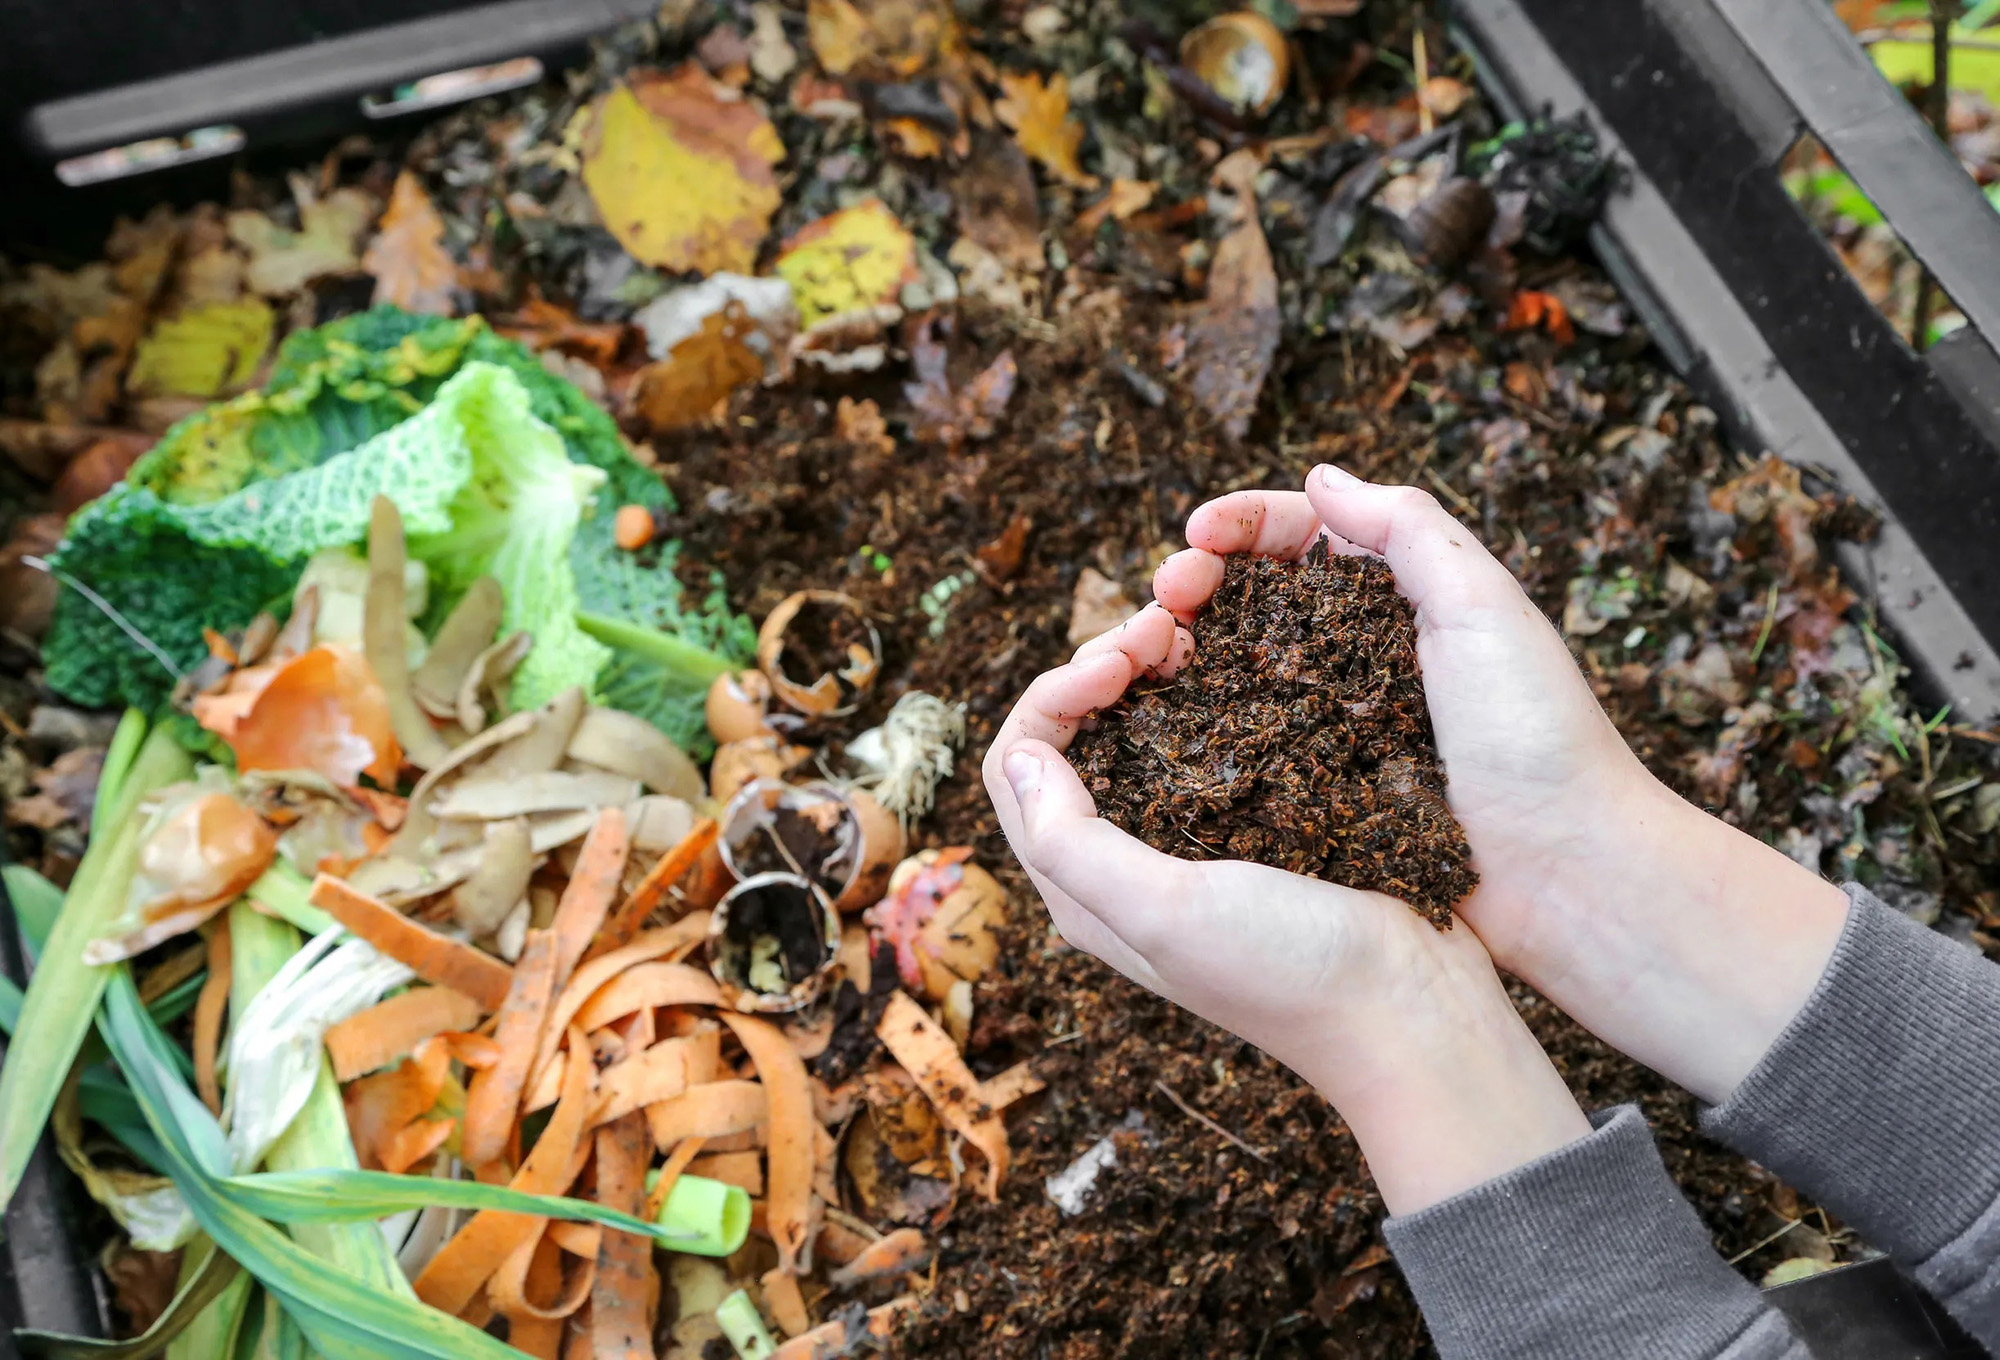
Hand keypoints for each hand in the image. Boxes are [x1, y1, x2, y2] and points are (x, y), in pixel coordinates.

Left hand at [981, 605, 1590, 1213]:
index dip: (1053, 694)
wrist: (1413, 1011)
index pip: (1018, 765)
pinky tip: (1244, 660)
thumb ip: (1073, 843)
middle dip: (1102, 665)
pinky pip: (1211, 735)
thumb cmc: (1289, 971)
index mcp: (1084, 890)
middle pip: (1074, 735)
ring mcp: (1194, 840)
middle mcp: (1126, 862)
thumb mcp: (1166, 912)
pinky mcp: (1257, 821)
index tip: (1119, 662)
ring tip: (1195, 629)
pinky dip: (1210, 687)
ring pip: (1140, 726)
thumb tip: (1019, 756)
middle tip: (1164, 627)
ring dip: (1153, 668)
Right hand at [1153, 467, 1849, 1103]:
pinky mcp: (1320, 791)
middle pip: (1258, 596)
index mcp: (1405, 599)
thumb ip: (1408, 529)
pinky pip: (1248, 744)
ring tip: (1150, 649)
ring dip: (1187, 646)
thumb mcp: (1484, 605)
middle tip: (1164, 594)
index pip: (1306, 535)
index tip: (1195, 534)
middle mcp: (1362, 655)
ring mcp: (1335, 725)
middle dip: (1200, 579)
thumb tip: (1321, 477)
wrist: (1565, 875)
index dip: (1244, 524)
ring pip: (1240, 666)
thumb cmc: (1537, 736)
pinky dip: (1201, 721)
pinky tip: (1167, 717)